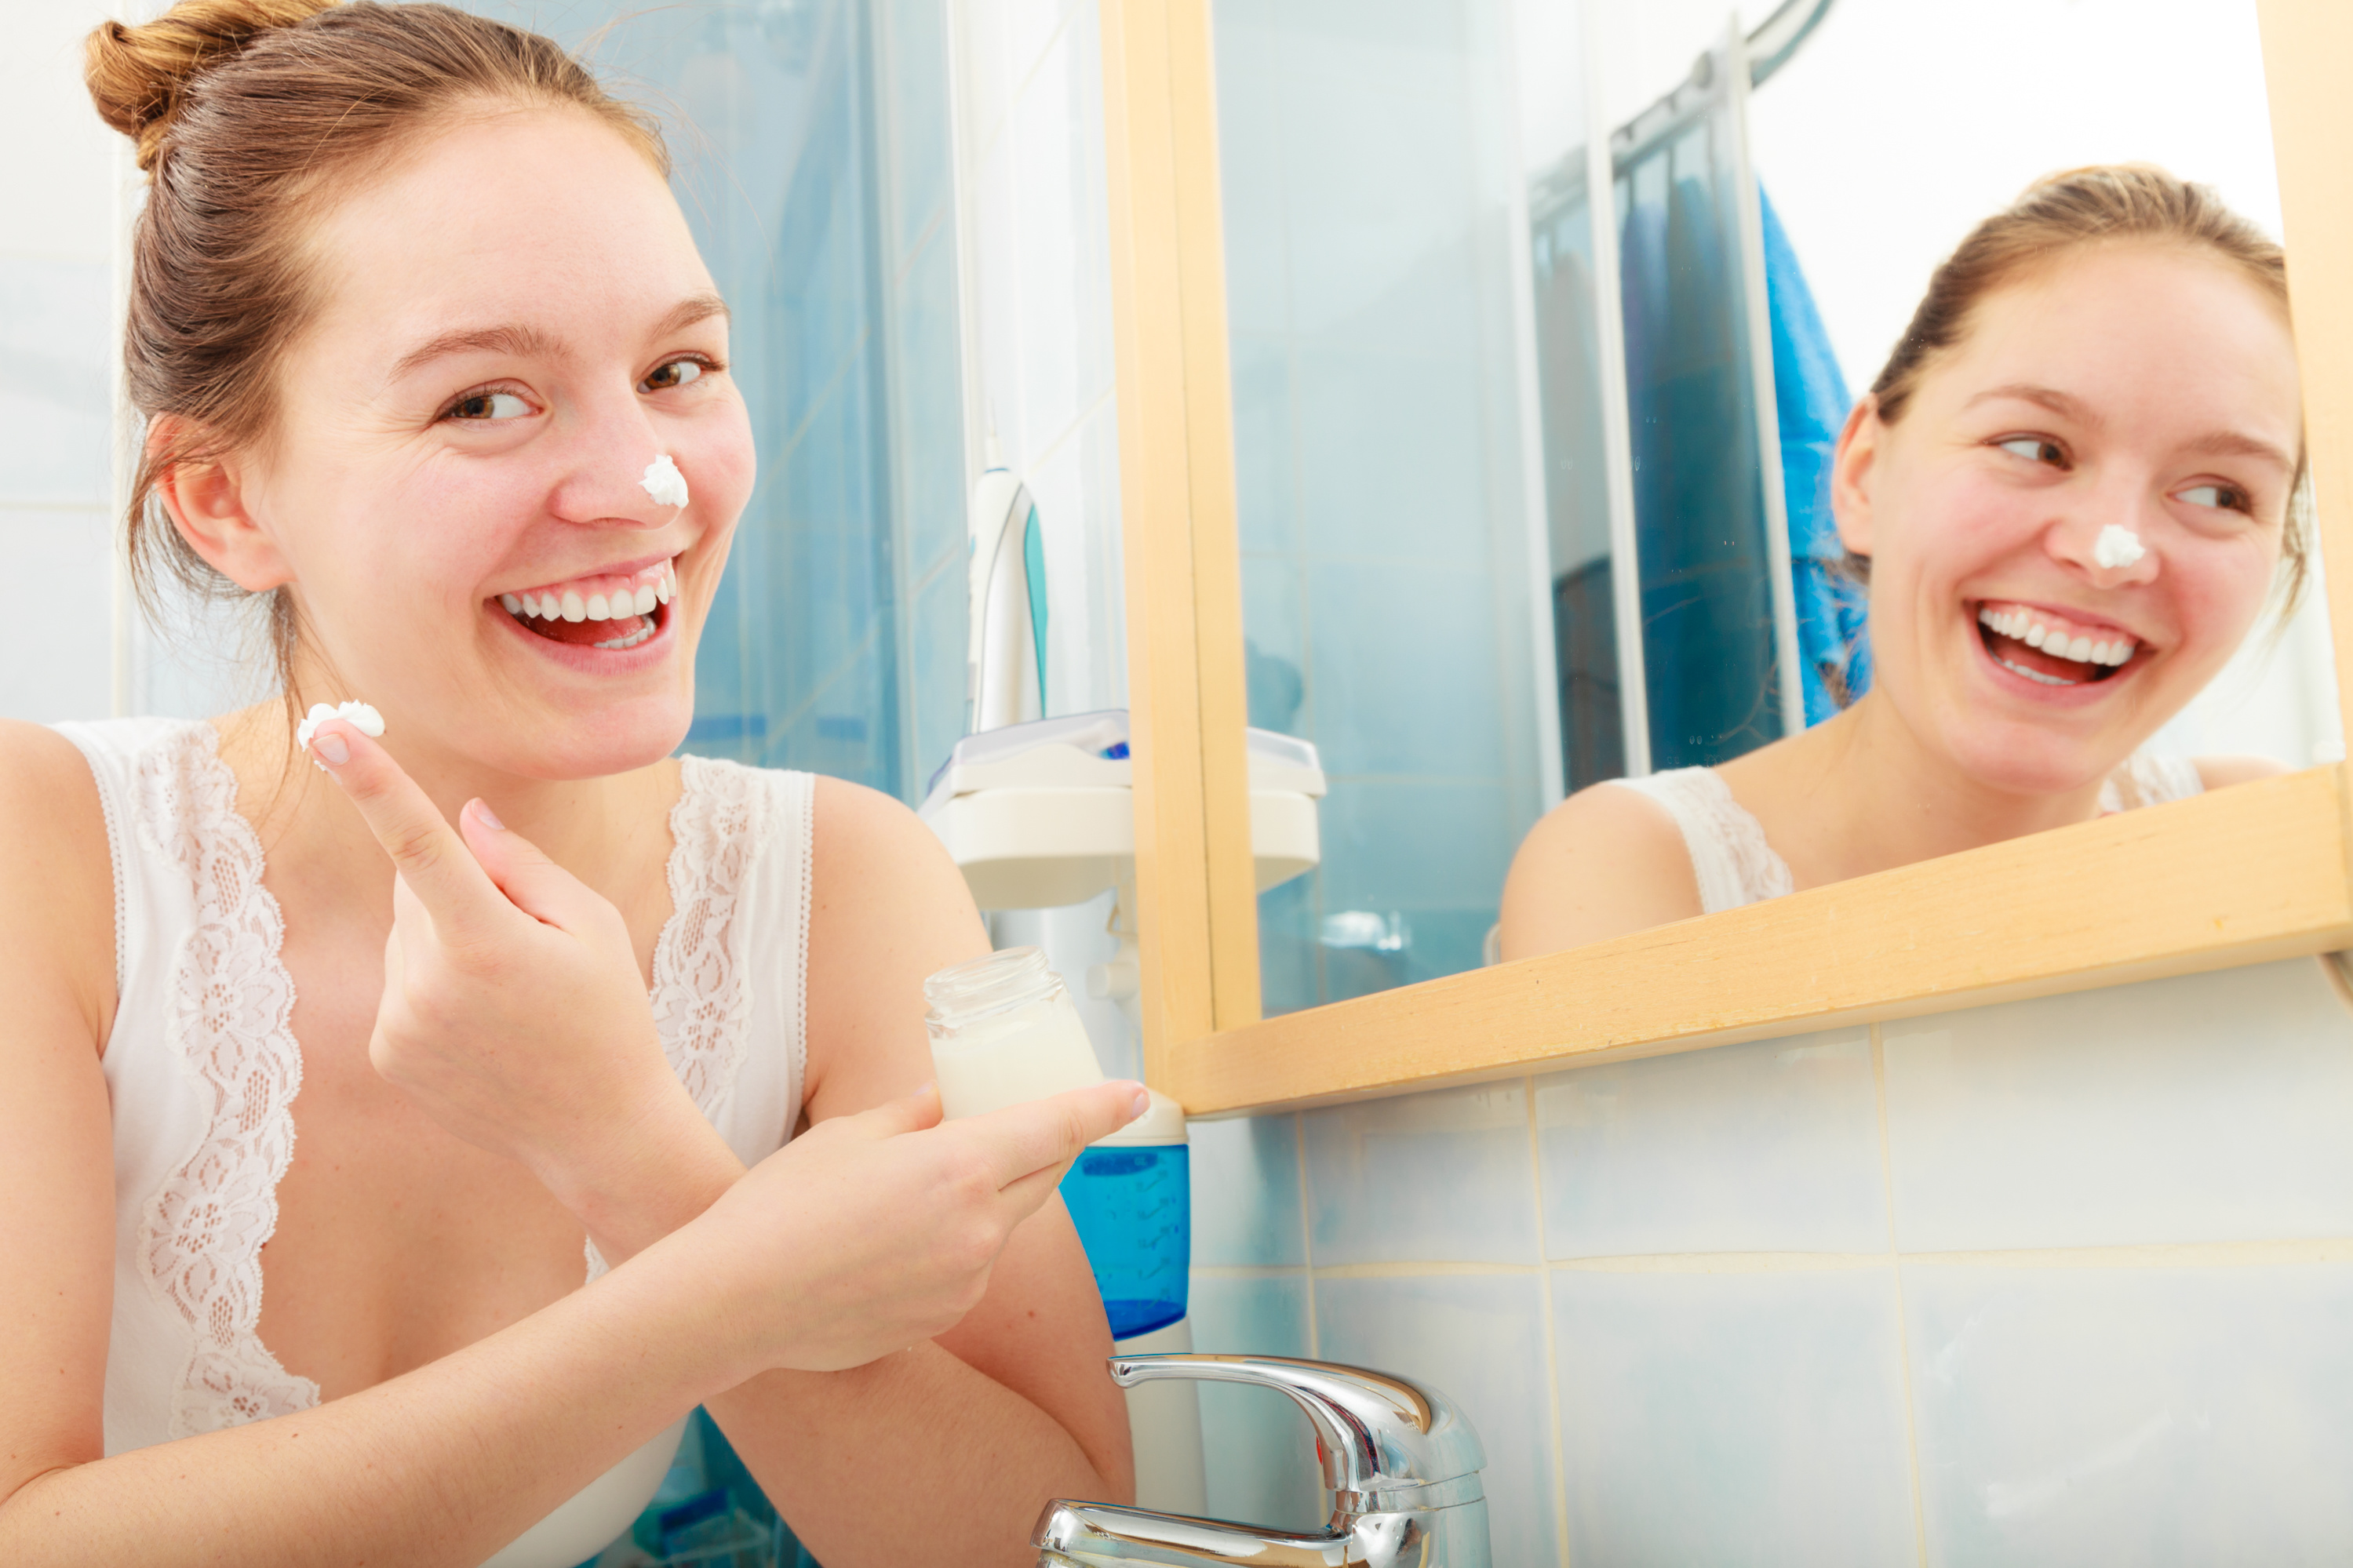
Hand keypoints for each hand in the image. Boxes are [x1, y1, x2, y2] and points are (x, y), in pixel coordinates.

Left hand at [307, 719, 713, 1209]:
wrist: (598, 1130)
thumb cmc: (611, 1017)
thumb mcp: (596, 926)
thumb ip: (523, 865)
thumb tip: (464, 817)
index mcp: (487, 943)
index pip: (419, 845)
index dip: (372, 783)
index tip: (328, 732)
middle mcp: (428, 983)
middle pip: (417, 887)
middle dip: (462, 889)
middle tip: (530, 942)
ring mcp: (399, 1024)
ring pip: (405, 935)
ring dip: (446, 941)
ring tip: (511, 995)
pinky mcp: (386, 1052)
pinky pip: (398, 982)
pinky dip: (434, 985)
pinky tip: (485, 1026)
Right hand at [675, 1078, 1149, 1375]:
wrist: (736, 1300)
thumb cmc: (780, 1209)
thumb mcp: (848, 1137)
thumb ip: (911, 1113)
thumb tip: (941, 1100)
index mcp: (959, 1167)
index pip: (1057, 1129)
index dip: (1102, 1107)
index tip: (1135, 1094)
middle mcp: (978, 1228)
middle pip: (1044, 1178)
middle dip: (1046, 1149)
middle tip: (1029, 1125)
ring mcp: (966, 1280)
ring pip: (1003, 1226)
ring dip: (988, 1201)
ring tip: (916, 1193)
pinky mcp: (945, 1318)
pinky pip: (972, 1269)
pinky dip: (957, 1246)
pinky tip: (896, 1242)